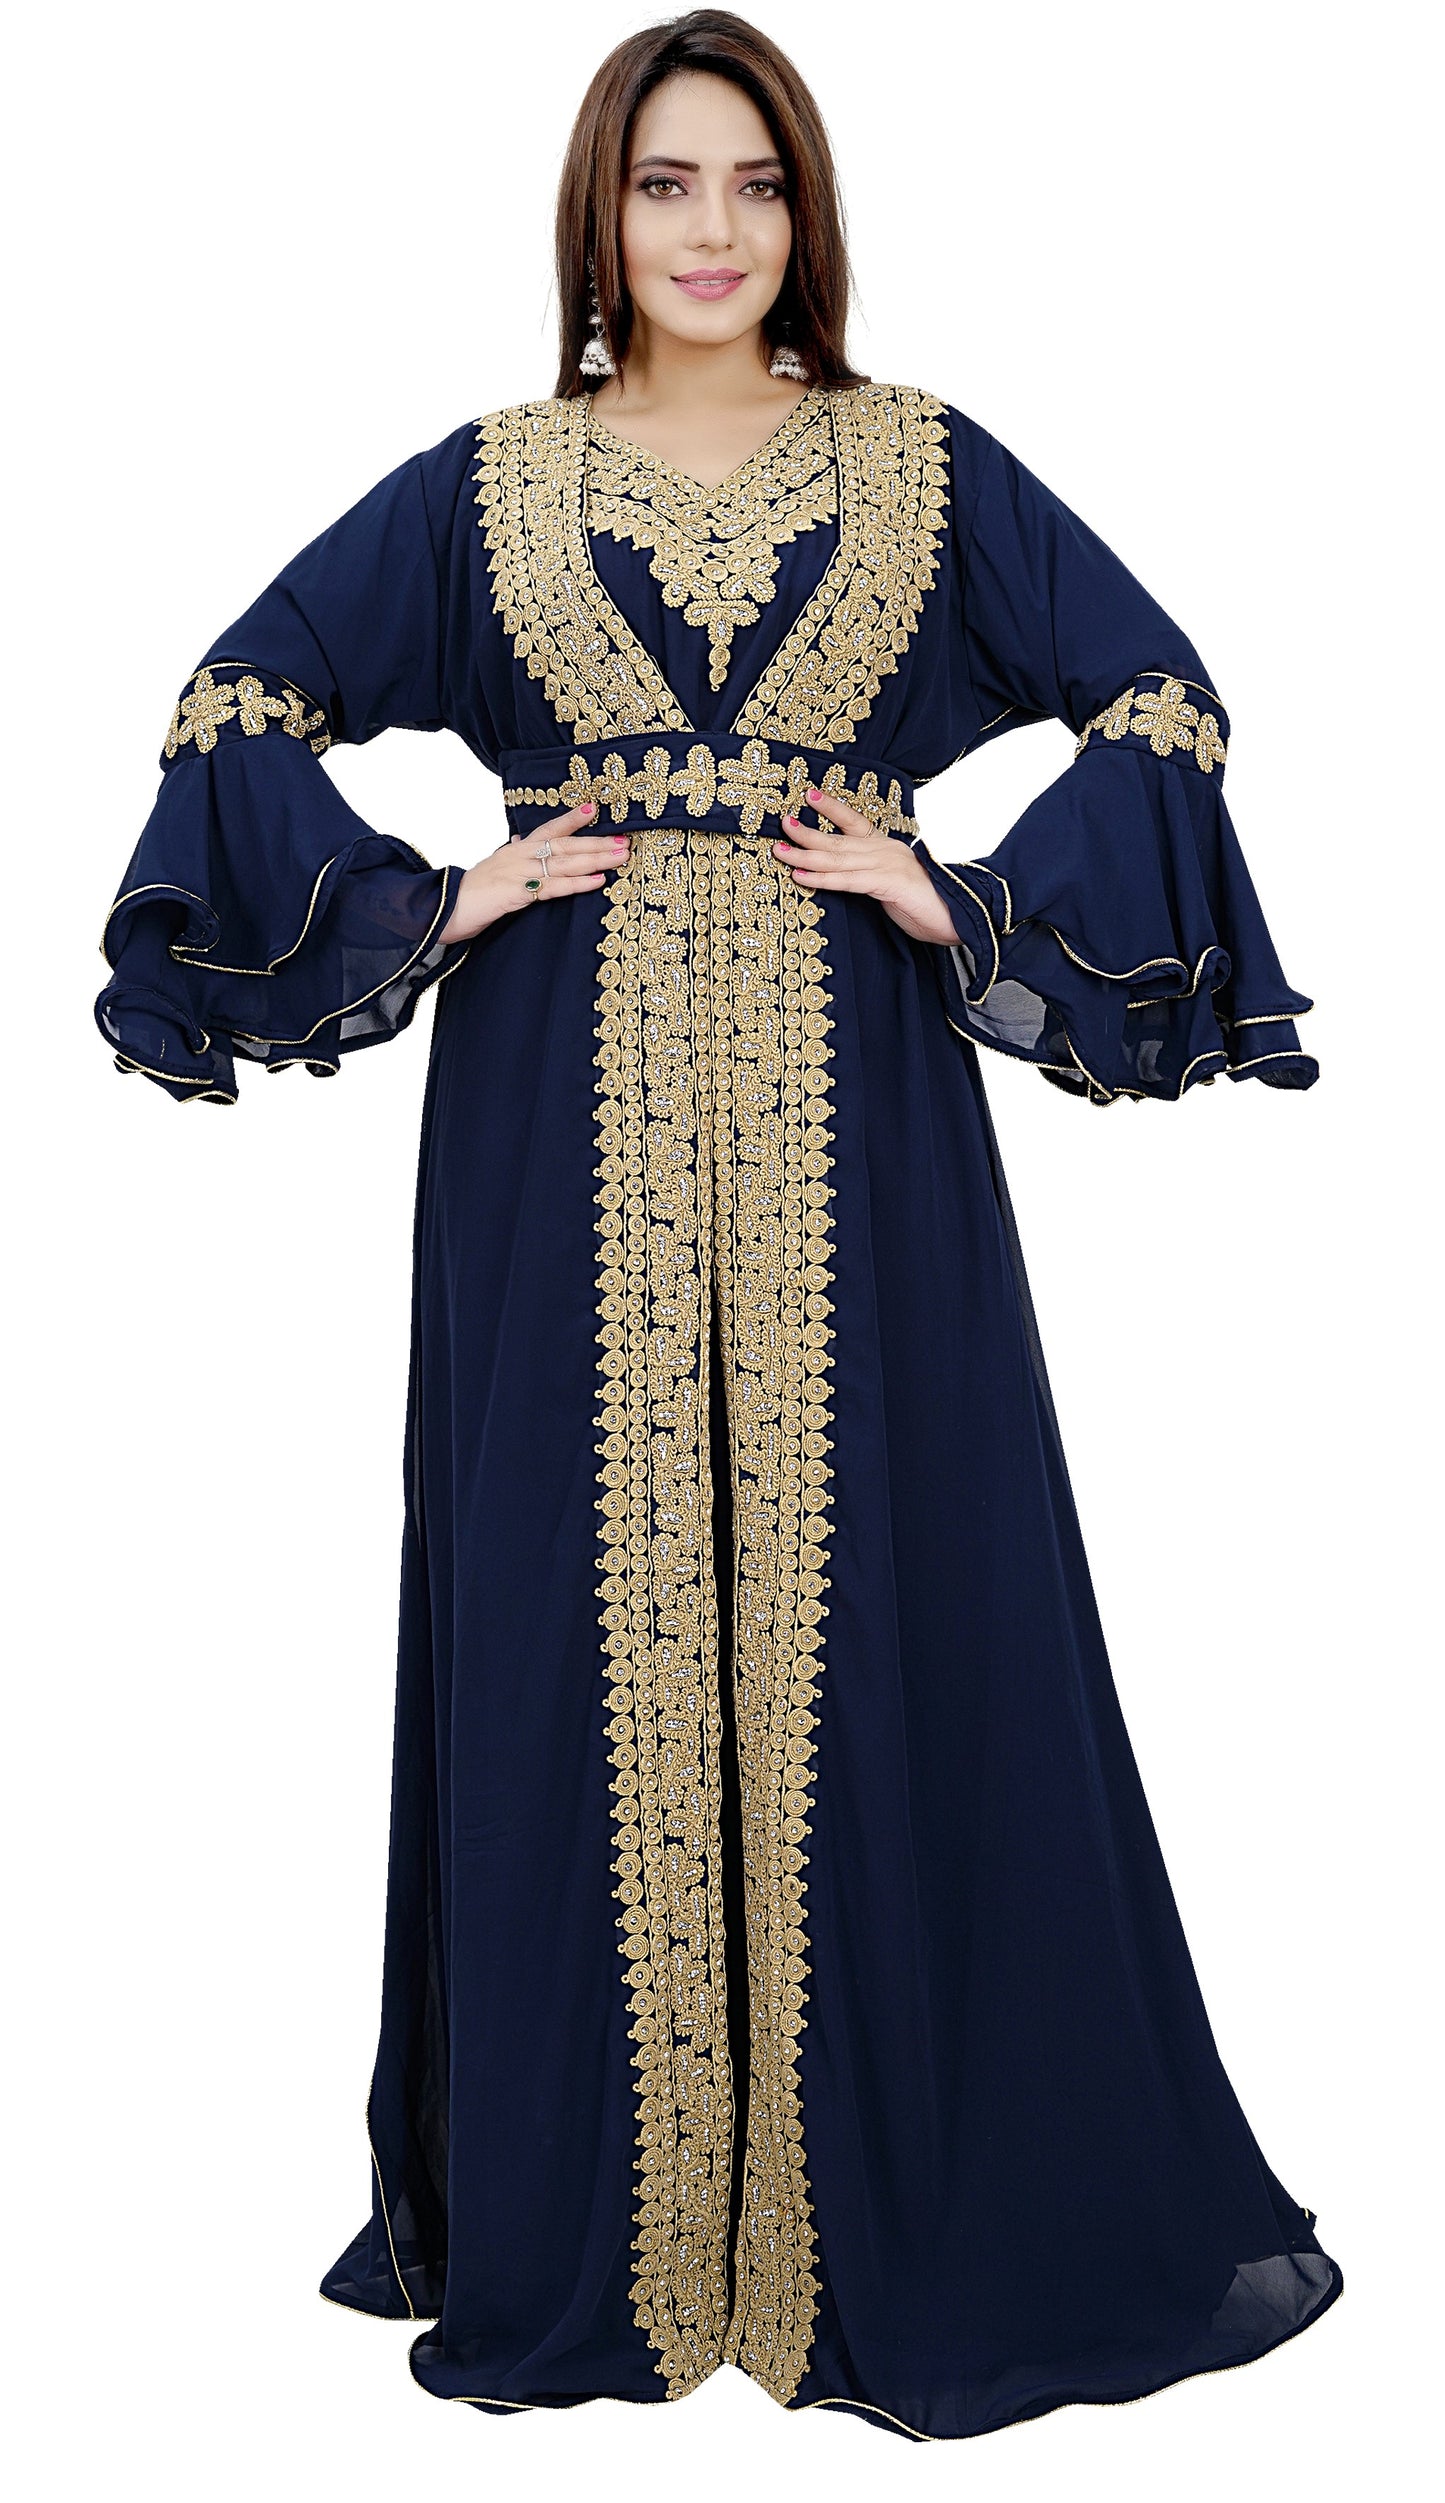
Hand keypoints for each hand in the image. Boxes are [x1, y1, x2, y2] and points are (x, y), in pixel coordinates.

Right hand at [440, 803, 630, 942]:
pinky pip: (553, 888)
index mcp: (516, 849)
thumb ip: (511, 853)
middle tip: (625, 840)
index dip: (572, 820)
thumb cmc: (472, 891)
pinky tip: (598, 881)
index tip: (595, 809)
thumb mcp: (494, 866)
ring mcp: (519, 873)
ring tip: (621, 856)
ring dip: (595, 860)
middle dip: (597, 843)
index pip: (548, 829)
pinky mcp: (517, 893)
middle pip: (565, 845)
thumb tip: (521, 838)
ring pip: (564, 863)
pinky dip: (577, 884)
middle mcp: (520, 855)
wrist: (446, 908)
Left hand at [772, 787, 956, 944]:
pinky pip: (848, 881)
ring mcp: (887, 865)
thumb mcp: (892, 886)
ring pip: (837, 858)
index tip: (808, 795)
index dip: (831, 808)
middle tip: (781, 824)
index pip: (854, 822)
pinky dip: (822, 879)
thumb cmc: (925, 906)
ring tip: (780, 851)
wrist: (961, 918)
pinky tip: (801, 877)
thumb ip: (870, 877)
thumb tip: (845, 877)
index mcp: (887, 848)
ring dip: (804, 855)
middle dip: (806, 832)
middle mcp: (885, 851)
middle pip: (838, 839)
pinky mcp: (889, 884)